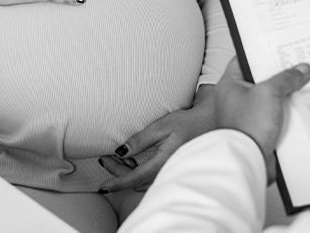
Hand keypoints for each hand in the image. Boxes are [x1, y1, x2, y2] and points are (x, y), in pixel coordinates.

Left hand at [97, 85, 216, 192]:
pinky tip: (130, 158)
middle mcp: (166, 171)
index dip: (118, 183)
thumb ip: (140, 140)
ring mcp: (168, 172)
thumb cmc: (185, 123)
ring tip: (115, 157)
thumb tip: (120, 151)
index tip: (104, 186)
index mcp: (163, 161)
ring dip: (126, 171)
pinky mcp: (169, 169)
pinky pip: (148, 177)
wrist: (206, 123)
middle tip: (105, 158)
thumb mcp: (160, 126)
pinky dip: (136, 170)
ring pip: (141, 180)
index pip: (135, 177)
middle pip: (136, 180)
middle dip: (118, 172)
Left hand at [215, 58, 309, 183]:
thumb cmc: (248, 126)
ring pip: (271, 97)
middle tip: (299, 63)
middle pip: (261, 78)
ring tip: (307, 81)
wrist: (248, 160)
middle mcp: (237, 97)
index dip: (261, 52)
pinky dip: (289, 110)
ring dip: (287, 93)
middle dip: (280, 73)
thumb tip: (302, 69)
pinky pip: (277, 114)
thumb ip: (285, 78)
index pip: (244, 59)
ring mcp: (249, 113)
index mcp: (230, 84)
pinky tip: (305, 105)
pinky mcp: (260, 128)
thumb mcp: (268, 92)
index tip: (279, 46)